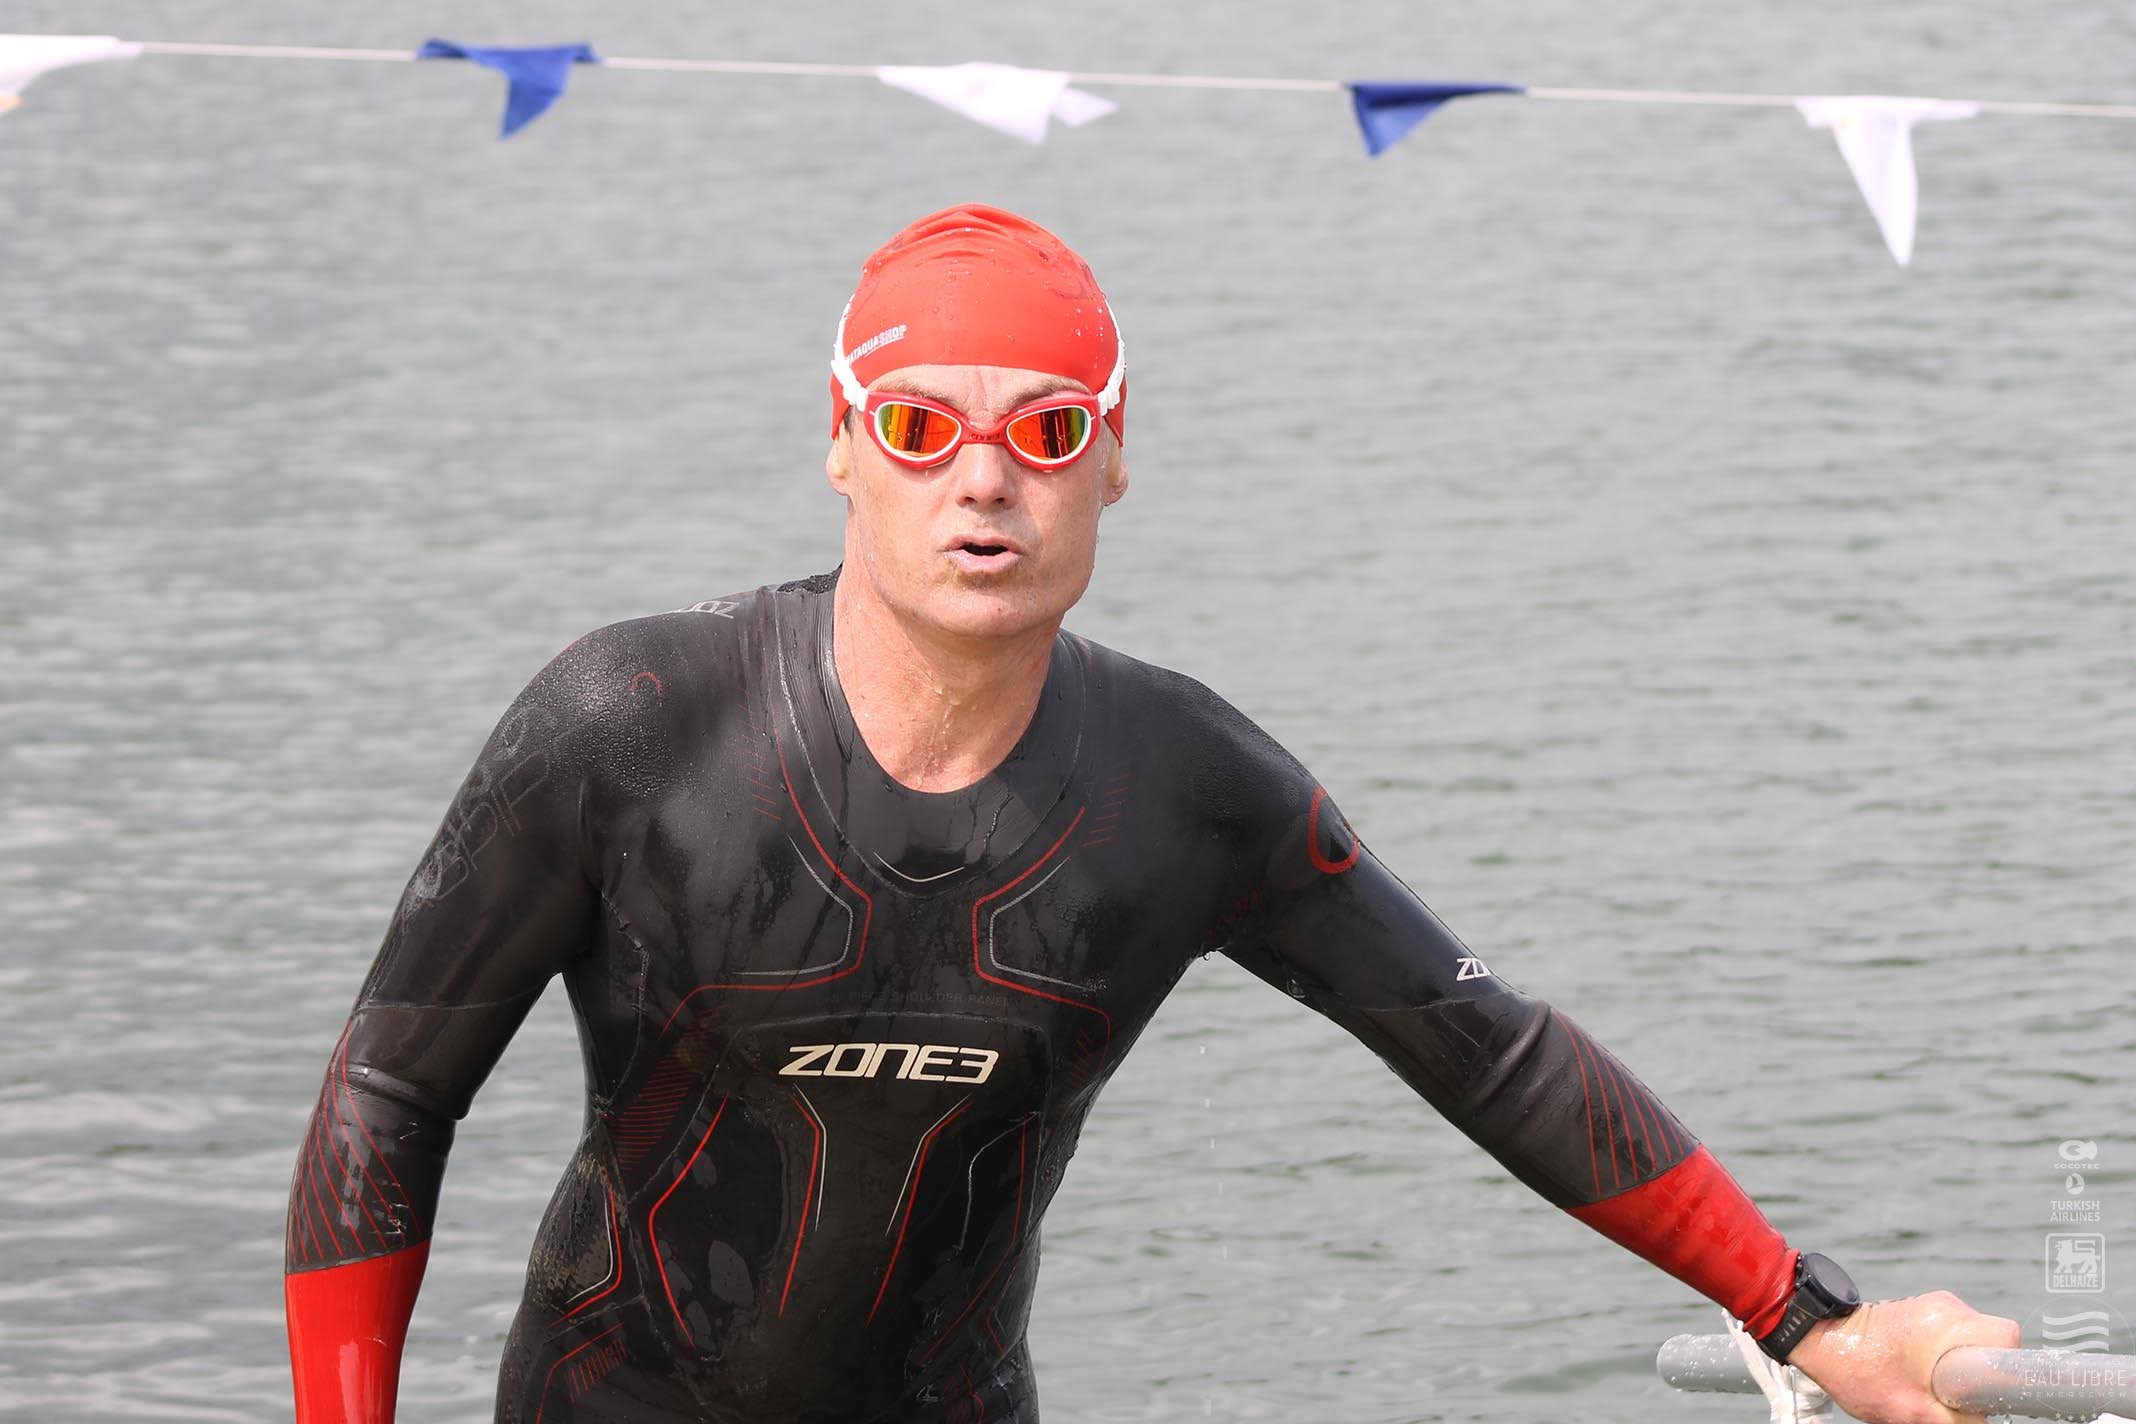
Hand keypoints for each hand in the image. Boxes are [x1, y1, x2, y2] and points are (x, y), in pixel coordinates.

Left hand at [1786, 1292, 2020, 1423]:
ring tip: (1933, 1390)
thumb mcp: (1912, 1410)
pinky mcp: (1920, 1313)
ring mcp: (1932, 1307)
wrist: (1814, 1338)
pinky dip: (1945, 1360)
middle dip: (1980, 1376)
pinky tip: (1922, 1378)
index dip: (2008, 1371)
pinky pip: (1950, 1339)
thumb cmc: (1856, 1370)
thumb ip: (1958, 1422)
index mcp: (1948, 1322)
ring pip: (1969, 1343)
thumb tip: (1985, 1422)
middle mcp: (1946, 1307)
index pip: (2007, 1339)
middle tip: (1957, 1399)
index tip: (1994, 1393)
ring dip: (1959, 1369)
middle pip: (1990, 1344)